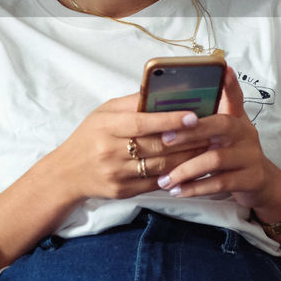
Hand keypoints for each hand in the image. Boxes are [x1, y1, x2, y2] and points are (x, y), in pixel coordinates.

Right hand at [47, 93, 216, 202]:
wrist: (67, 173)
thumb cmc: (89, 136)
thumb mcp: (103, 113)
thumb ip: (131, 102)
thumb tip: (162, 89)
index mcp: (106, 126)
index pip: (142, 122)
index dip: (169, 119)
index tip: (194, 115)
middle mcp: (110, 150)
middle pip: (156, 145)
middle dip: (188, 139)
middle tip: (213, 131)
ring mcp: (117, 173)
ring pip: (161, 166)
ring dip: (188, 158)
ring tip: (209, 147)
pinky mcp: (123, 191)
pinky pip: (156, 184)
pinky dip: (176, 175)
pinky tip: (191, 167)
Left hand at [153, 67, 280, 216]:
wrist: (261, 184)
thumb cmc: (234, 153)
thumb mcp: (226, 132)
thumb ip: (210, 116)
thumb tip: (186, 99)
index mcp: (237, 119)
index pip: (234, 97)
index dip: (229, 83)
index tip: (223, 68)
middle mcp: (246, 133)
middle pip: (220, 125)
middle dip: (189, 132)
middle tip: (163, 139)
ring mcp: (250, 156)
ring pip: (215, 159)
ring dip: (186, 170)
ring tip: (164, 179)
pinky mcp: (250, 179)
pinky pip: (219, 182)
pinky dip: (196, 188)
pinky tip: (178, 191)